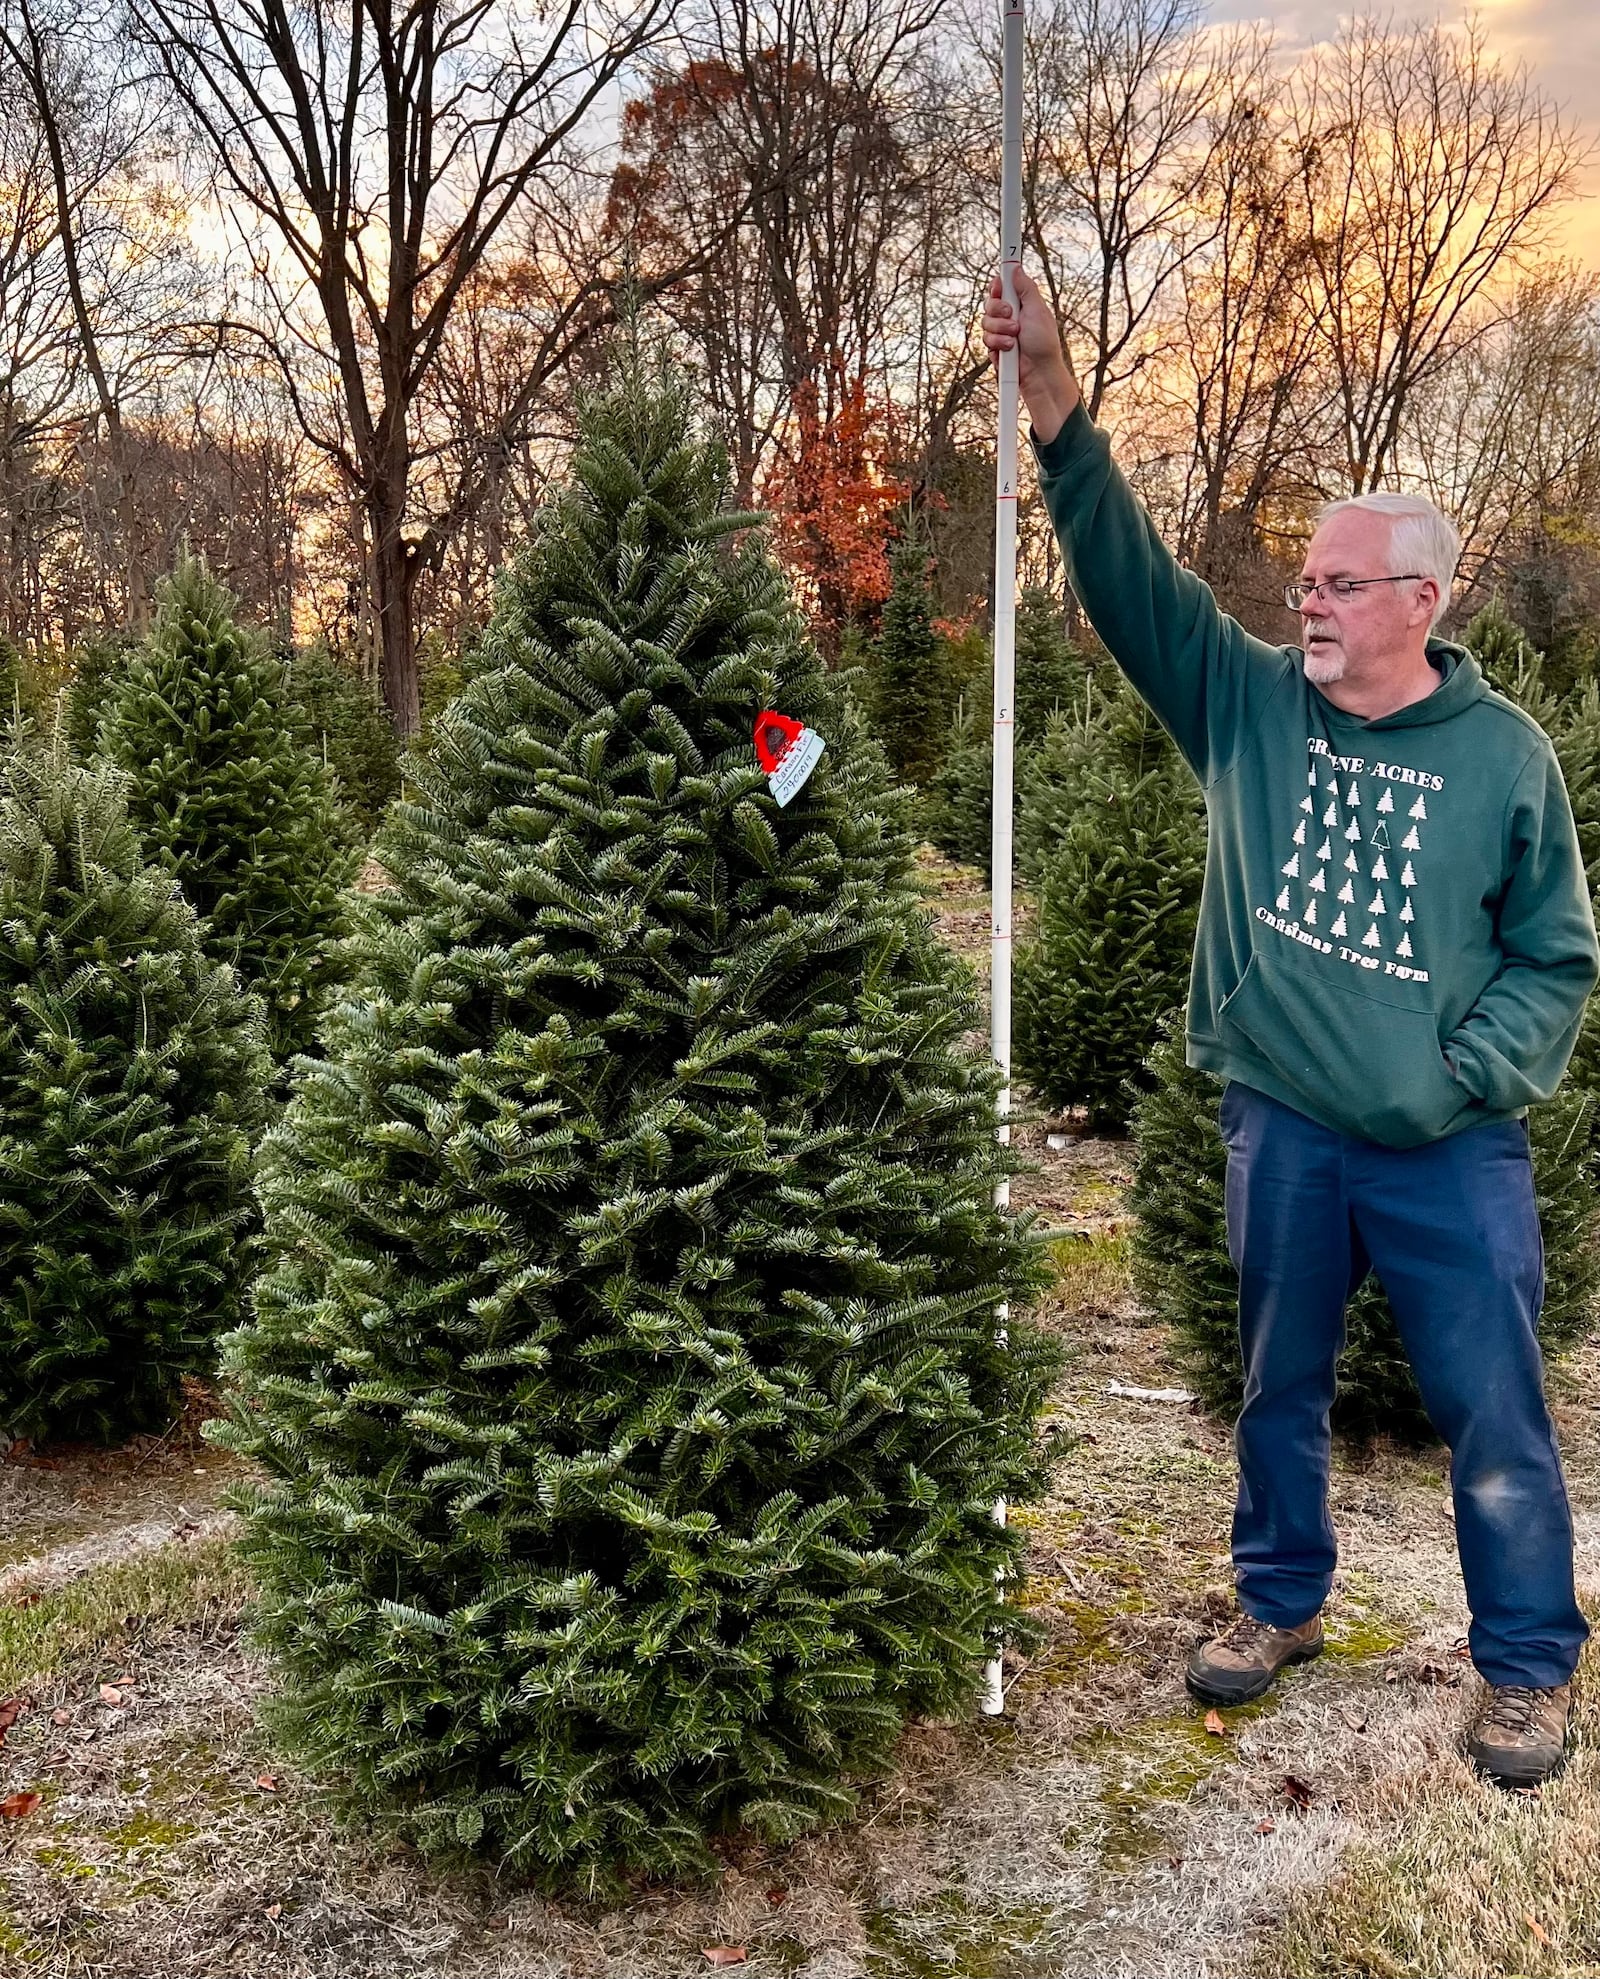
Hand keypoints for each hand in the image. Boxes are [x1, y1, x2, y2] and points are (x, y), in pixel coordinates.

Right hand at [981, 267, 1080, 444]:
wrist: (1038, 373)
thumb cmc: (1044, 343)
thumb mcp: (1037, 310)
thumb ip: (1026, 288)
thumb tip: (1016, 268)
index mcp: (1020, 303)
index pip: (1001, 287)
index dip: (998, 286)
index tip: (1000, 287)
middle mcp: (1008, 316)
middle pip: (989, 303)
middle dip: (998, 311)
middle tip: (1012, 317)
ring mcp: (1000, 332)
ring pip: (985, 323)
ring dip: (999, 331)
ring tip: (1014, 339)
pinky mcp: (995, 348)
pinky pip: (985, 341)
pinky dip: (997, 345)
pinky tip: (1008, 351)